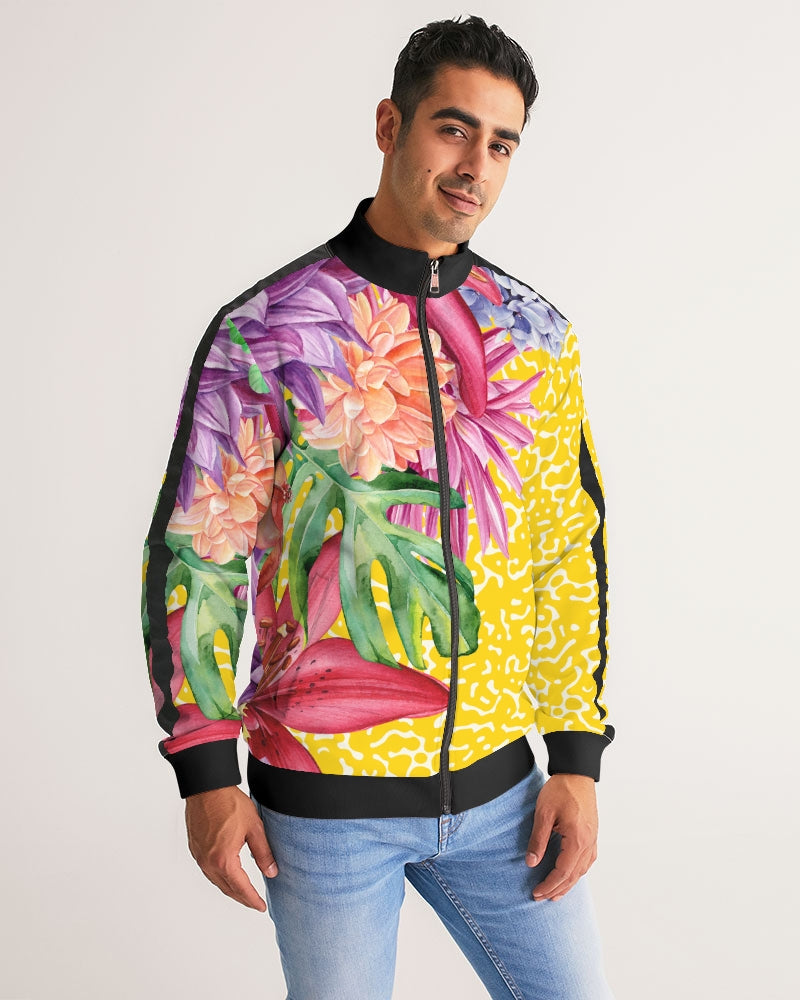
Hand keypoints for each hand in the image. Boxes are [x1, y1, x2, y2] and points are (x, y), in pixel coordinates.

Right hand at [185, 785, 277, 910]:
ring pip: (216, 881)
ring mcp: (199, 856)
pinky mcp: (194, 849)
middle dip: (242, 898)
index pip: (241, 888)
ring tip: (243, 892)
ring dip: (230, 889)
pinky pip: (208, 870)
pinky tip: (228, 875)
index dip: (252, 899)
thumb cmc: (229, 803)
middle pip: (227, 888)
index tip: (261, 907)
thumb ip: (263, 852)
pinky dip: (220, 877)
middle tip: (254, 903)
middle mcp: (208, 862)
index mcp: (224, 859)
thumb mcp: (254, 827)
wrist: (206, 788)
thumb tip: (272, 872)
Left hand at [525, 773, 597, 901]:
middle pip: (574, 875)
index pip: (563, 872)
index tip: (536, 893)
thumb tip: (531, 862)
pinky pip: (588, 859)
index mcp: (577, 839)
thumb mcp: (543, 813)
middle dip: (557, 889)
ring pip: (582, 869)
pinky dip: (578, 871)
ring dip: (569, 883)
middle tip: (541, 897)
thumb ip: (538, 839)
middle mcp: (589, 842)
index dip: (549, 885)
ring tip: (555, 893)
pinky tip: (571, 873)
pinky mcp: (593, 833)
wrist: (577, 772)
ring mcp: (593, 838)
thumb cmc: (560, 789)